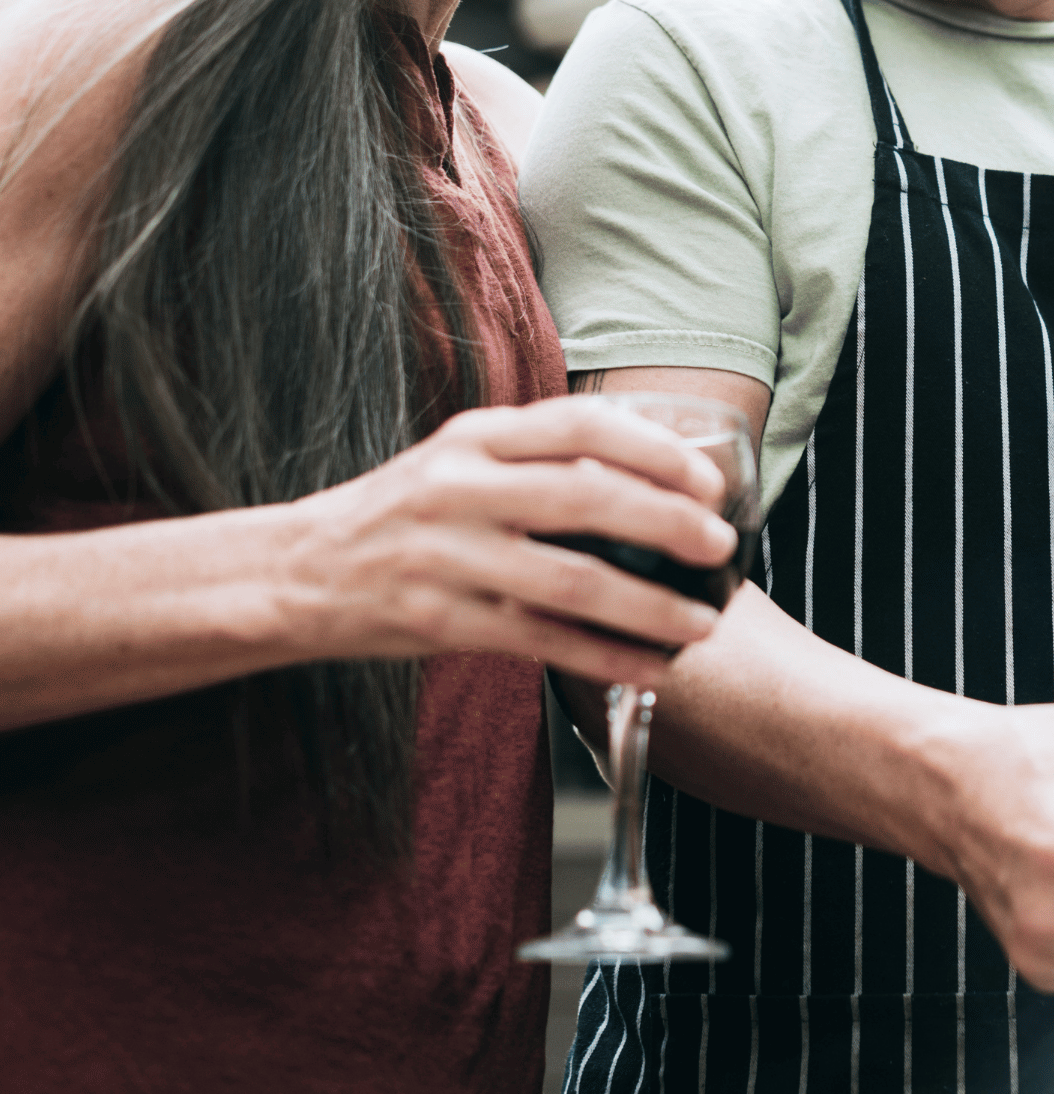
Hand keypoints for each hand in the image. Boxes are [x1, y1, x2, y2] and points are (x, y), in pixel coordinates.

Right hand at [282, 395, 738, 684]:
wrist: (294, 571)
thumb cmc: (402, 514)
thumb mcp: (460, 461)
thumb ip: (539, 460)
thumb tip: (653, 472)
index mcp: (476, 437)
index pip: (580, 425)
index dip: (654, 449)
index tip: (706, 479)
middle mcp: (461, 487)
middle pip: (585, 497)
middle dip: (667, 523)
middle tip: (721, 546)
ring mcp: (448, 555)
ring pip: (569, 579)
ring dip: (649, 605)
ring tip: (704, 622)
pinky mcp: (439, 620)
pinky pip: (540, 640)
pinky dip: (604, 657)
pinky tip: (650, 668)